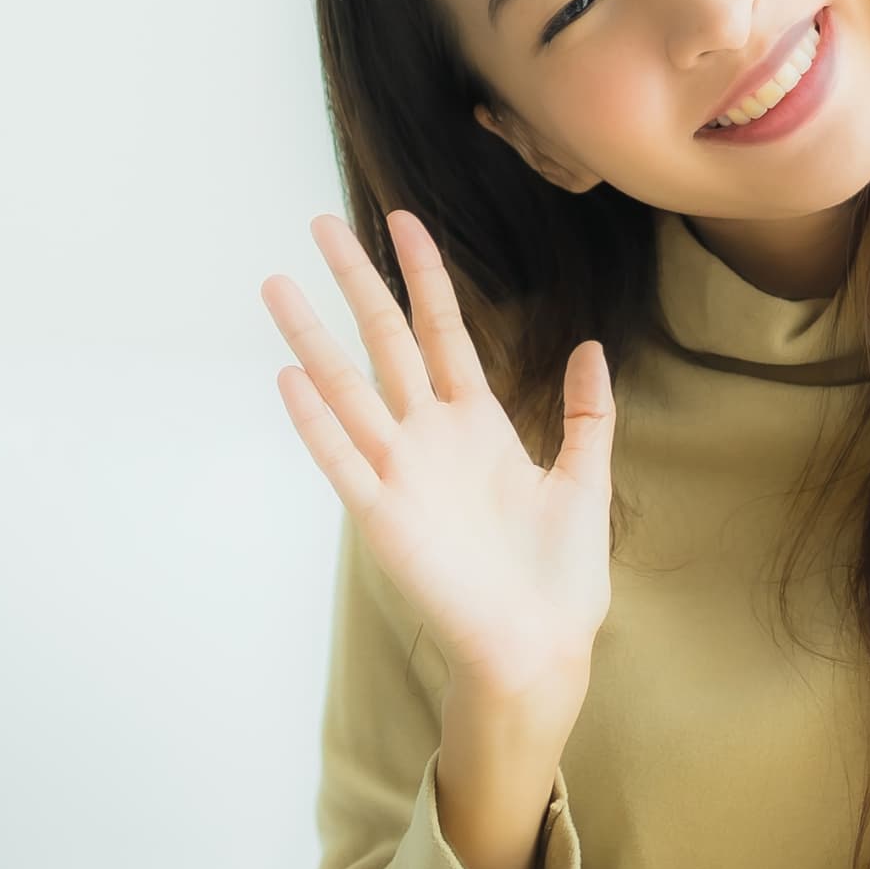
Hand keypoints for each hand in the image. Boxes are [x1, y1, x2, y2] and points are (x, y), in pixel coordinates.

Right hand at [261, 208, 616, 721]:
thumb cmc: (561, 576)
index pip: (441, 330)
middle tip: (321, 223)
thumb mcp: (584, 479)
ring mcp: (401, 474)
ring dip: (311, 337)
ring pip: (348, 389)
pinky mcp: (383, 519)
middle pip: (383, 342)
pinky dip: (315, 422)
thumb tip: (592, 346)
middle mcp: (430, 439)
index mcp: (477, 425)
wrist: (540, 646)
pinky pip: (342, 460)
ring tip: (277, 284)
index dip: (424, 276)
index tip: (402, 222)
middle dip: (355, 282)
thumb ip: (588, 412)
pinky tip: (288, 377)